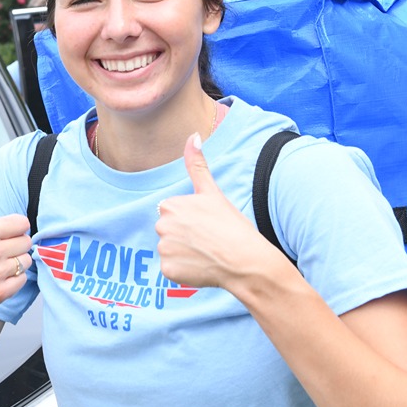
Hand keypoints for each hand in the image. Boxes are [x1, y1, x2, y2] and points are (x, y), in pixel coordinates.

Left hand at [154, 133, 284, 288]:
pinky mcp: (168, 270)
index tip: (206, 224)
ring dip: (185, 254)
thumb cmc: (232, 226)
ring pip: (171, 250)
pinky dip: (184, 271)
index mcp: (169, 205)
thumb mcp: (213, 192)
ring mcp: (163, 249)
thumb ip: (198, 165)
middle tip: (208, 239)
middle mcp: (161, 226)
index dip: (190, 219)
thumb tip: (193, 136)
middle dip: (184, 236)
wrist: (245, 261)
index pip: (173, 213)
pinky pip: (172, 270)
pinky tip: (202, 267)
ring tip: (207, 253)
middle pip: (169, 231)